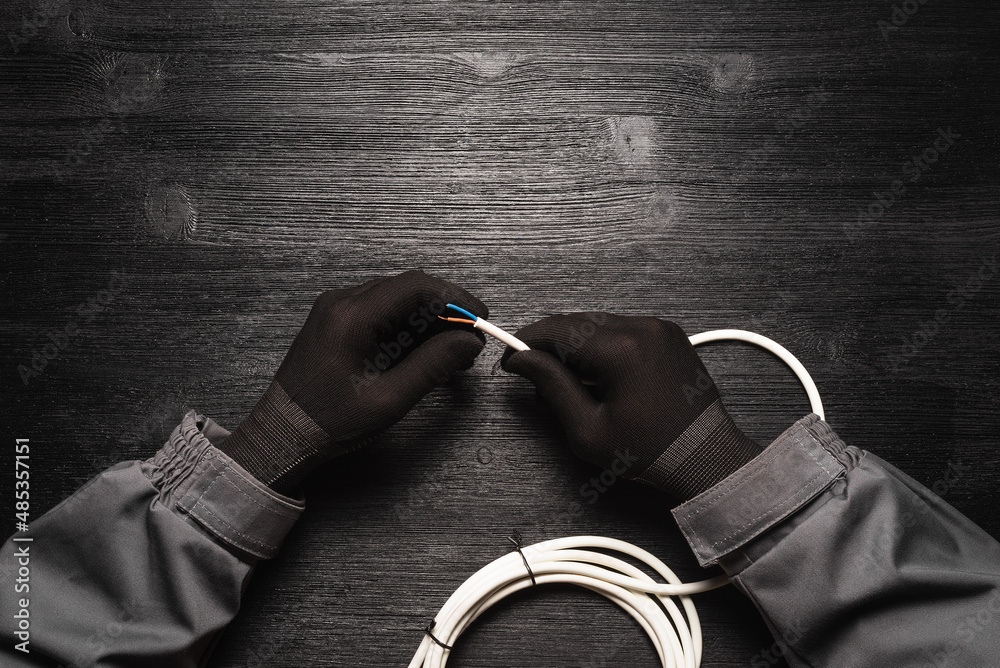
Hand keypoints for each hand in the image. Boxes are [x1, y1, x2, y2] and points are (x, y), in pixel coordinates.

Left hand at [219, 270, 487, 493]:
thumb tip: (468, 341)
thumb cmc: (327, 421)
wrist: (281, 433)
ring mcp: (337, 309)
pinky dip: (408, 327)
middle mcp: (342, 302)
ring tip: (451, 354)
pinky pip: (381, 311)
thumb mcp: (389, 399)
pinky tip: (424, 354)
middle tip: (470, 340)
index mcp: (352, 317)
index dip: (456, 299)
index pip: (417, 287)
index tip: (480, 318)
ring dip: (429, 320)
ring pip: (398, 298)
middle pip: (409, 288)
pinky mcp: (337, 321)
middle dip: (446, 311)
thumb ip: (432, 365)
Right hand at [501, 313, 759, 499]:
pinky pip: (622, 328)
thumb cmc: (652, 452)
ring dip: (577, 345)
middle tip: (536, 375)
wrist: (706, 457)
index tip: (511, 360)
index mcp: (621, 350)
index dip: (527, 343)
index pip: (558, 330)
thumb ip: (551, 387)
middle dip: (551, 345)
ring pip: (598, 323)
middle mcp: (642, 329)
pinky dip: (603, 345)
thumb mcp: (588, 430)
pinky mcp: (668, 334)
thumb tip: (522, 360)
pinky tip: (600, 375)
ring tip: (572, 383)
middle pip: (576, 323)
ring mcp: (659, 328)